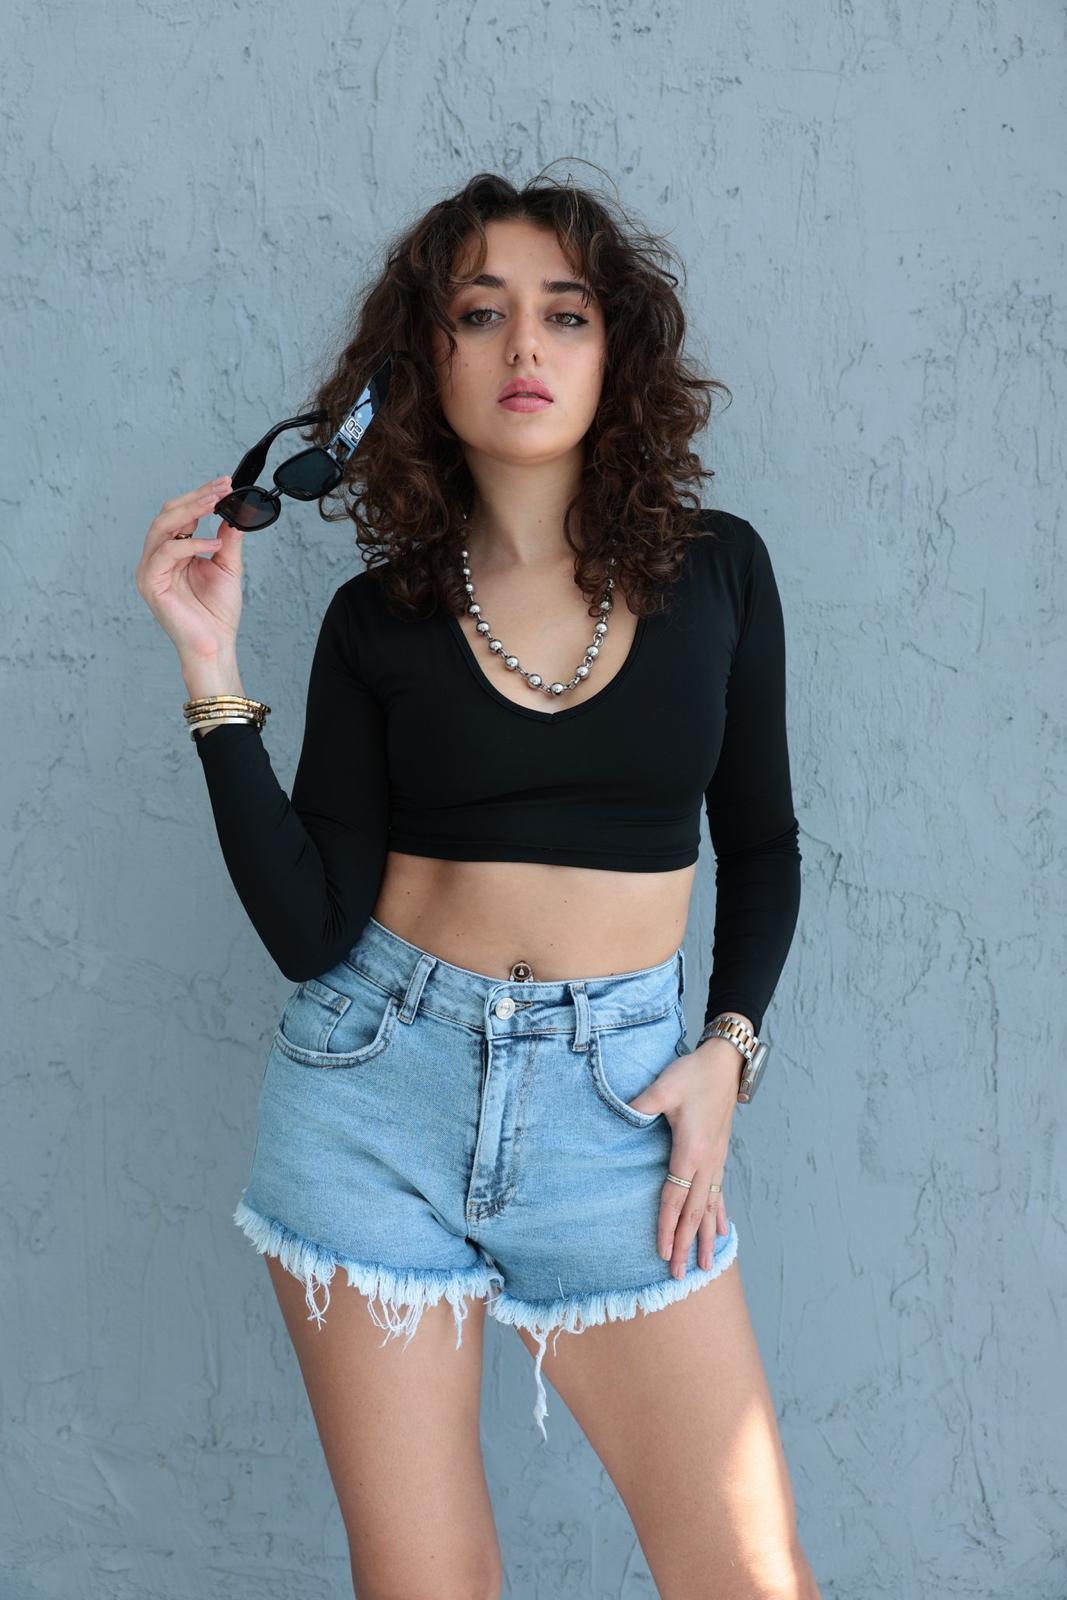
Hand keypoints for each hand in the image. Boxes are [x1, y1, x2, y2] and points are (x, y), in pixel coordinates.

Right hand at [134, 476, 244, 661]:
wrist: (215, 645)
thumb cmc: (217, 613)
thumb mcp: (228, 567)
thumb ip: (227, 539)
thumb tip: (233, 512)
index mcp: (172, 553)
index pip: (180, 515)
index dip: (201, 496)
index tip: (225, 484)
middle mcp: (156, 558)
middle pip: (168, 514)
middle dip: (196, 498)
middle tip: (222, 487)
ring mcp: (150, 570)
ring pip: (163, 527)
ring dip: (192, 511)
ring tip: (217, 502)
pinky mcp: (150, 583)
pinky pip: (166, 553)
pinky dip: (191, 544)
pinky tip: (214, 544)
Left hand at [626, 1038, 741, 1278]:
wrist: (724, 1064)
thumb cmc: (692, 1074)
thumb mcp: (663, 1087)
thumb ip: (641, 1104)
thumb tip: (620, 1114)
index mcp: (691, 1151)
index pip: (675, 1198)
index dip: (667, 1226)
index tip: (662, 1252)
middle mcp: (707, 1163)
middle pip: (694, 1212)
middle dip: (686, 1244)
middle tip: (679, 1276)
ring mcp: (717, 1161)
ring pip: (710, 1208)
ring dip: (705, 1237)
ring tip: (705, 1266)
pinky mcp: (720, 1156)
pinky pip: (720, 1193)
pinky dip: (719, 1215)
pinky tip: (722, 1231)